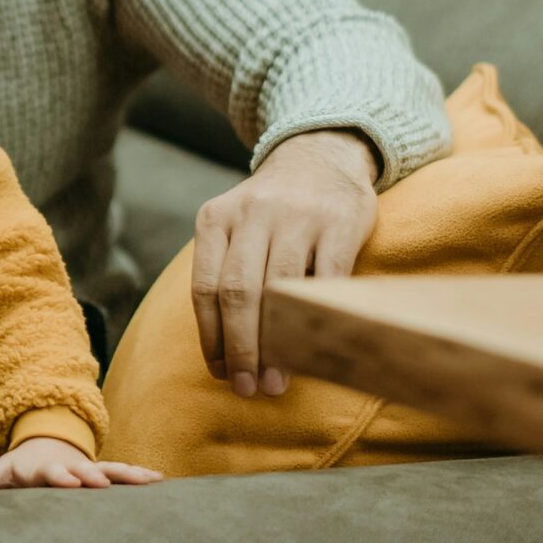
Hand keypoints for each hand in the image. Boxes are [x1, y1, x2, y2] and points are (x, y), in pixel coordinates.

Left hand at [0, 437, 161, 490]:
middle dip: (95, 477)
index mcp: (45, 469)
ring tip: (150, 480)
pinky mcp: (103, 472)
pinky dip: (139, 476)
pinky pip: (123, 473)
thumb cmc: (22, 467)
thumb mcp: (1, 472)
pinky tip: (160, 481)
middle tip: (105, 484)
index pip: (52, 474)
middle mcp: (70, 467)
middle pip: (85, 472)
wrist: (45, 445)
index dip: (61, 478)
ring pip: (110, 470)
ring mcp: (89, 468)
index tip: (71, 482)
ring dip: (127, 475)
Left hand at [190, 128, 378, 399]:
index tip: (220, 373)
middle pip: (237, 292)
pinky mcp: (338, 223)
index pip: (204, 288)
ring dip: (275, 344)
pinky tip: (312, 348)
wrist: (321, 155)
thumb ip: (225, 274)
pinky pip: (324, 279)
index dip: (211, 338)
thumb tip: (224, 353)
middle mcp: (252, 213)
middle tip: (245, 387)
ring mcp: (296, 216)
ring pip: (278, 290)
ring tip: (277, 381)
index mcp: (215, 218)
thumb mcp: (235, 227)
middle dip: (239, 348)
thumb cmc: (272, 212)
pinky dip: (315, 319)